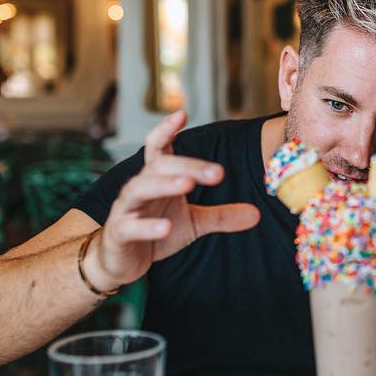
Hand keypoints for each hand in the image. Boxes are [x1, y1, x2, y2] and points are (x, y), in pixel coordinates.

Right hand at [86, 111, 259, 289]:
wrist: (121, 261)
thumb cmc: (157, 232)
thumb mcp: (194, 223)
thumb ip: (221, 216)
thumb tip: (257, 214)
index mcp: (156, 178)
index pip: (157, 147)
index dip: (166, 129)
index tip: (183, 114)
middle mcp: (138, 187)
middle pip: (159, 165)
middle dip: (187, 165)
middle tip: (217, 172)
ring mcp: (125, 209)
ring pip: (139, 188)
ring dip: (164, 184)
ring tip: (187, 184)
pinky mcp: (118, 233)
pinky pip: (129, 226)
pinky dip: (147, 226)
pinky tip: (165, 227)